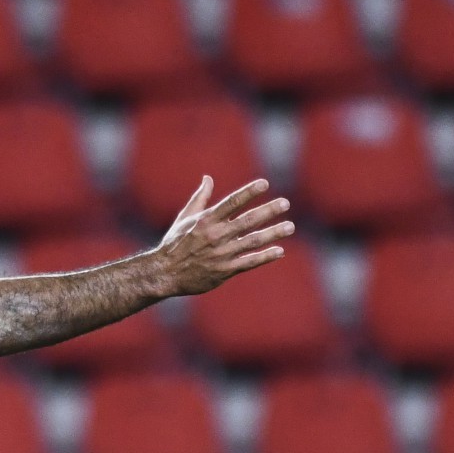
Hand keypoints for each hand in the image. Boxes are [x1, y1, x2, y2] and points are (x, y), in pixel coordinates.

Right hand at [152, 178, 294, 296]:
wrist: (163, 274)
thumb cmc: (174, 244)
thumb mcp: (184, 218)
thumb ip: (200, 198)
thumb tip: (208, 178)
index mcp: (206, 220)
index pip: (232, 202)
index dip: (249, 192)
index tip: (265, 184)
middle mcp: (215, 236)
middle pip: (247, 220)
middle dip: (268, 211)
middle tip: (285, 203)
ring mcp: (221, 254)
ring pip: (252, 241)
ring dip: (273, 233)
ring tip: (289, 227)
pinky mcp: (223, 271)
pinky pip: (248, 262)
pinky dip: (264, 256)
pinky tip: (279, 251)